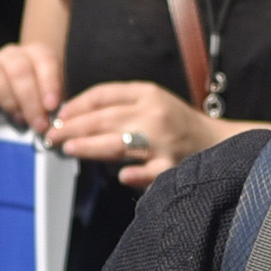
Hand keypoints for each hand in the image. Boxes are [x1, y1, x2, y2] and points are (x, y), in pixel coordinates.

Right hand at [0, 42, 62, 131]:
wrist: (23, 88)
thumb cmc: (42, 96)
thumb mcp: (54, 98)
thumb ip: (54, 105)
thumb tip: (54, 125)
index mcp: (39, 54)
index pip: (45, 61)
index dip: (49, 84)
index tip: (51, 107)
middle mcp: (15, 54)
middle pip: (19, 70)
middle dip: (29, 100)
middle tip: (38, 124)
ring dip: (7, 99)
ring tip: (17, 117)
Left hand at [49, 80, 218, 186]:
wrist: (218, 141)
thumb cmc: (176, 122)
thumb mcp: (152, 99)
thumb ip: (118, 102)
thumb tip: (75, 113)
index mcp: (147, 94)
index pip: (103, 95)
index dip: (76, 105)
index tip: (58, 117)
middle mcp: (154, 114)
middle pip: (105, 119)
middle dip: (74, 128)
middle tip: (52, 137)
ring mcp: (164, 142)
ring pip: (119, 144)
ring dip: (90, 147)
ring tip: (69, 149)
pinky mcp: (173, 165)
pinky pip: (151, 172)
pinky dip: (137, 174)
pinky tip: (122, 176)